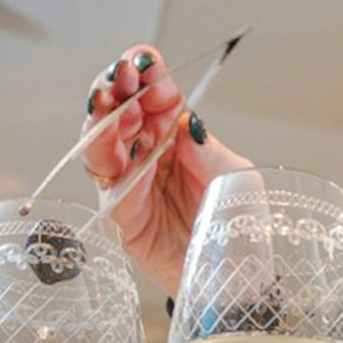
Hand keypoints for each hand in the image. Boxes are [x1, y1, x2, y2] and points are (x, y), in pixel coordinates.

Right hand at [81, 45, 250, 296]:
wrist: (233, 281)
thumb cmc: (239, 228)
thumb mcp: (238, 180)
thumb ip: (212, 151)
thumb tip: (188, 122)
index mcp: (181, 138)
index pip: (158, 97)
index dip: (149, 76)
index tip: (145, 61)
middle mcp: (152, 154)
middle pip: (123, 109)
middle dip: (118, 85)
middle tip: (122, 72)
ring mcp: (134, 181)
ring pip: (104, 138)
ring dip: (104, 114)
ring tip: (110, 99)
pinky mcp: (122, 212)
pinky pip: (105, 178)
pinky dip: (102, 154)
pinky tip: (109, 136)